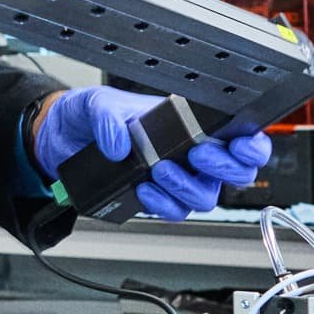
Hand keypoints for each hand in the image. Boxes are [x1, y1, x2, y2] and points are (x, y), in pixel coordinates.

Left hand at [31, 86, 273, 219]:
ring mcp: (176, 177)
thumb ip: (107, 117)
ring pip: (204, 197)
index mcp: (190, 123)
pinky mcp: (155, 197)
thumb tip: (119, 145)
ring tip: (160, 171)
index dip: (252, 146)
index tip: (240, 144)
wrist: (61, 139)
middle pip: (235, 173)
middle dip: (222, 167)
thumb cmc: (89, 115)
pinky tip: (144, 190)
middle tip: (197, 153)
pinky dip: (162, 204)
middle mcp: (190, 153)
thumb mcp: (96, 103)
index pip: (240, 137)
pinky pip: (174, 210)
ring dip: (186, 187)